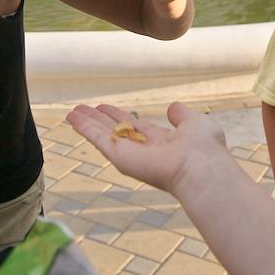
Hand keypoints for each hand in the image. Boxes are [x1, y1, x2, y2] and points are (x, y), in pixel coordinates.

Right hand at [66, 101, 228, 196]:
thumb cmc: (204, 148)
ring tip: (71, 113)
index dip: (118, 116)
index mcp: (161, 142)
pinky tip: (72, 118)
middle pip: (114, 130)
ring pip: (103, 134)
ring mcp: (130, 154)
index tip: (104, 108)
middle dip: (98, 120)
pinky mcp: (120, 157)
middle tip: (82, 109)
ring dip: (86, 123)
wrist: (200, 167)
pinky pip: (98, 139)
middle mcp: (142, 149)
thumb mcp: (194, 123)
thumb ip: (181, 115)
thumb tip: (172, 107)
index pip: (134, 126)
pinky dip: (84, 128)